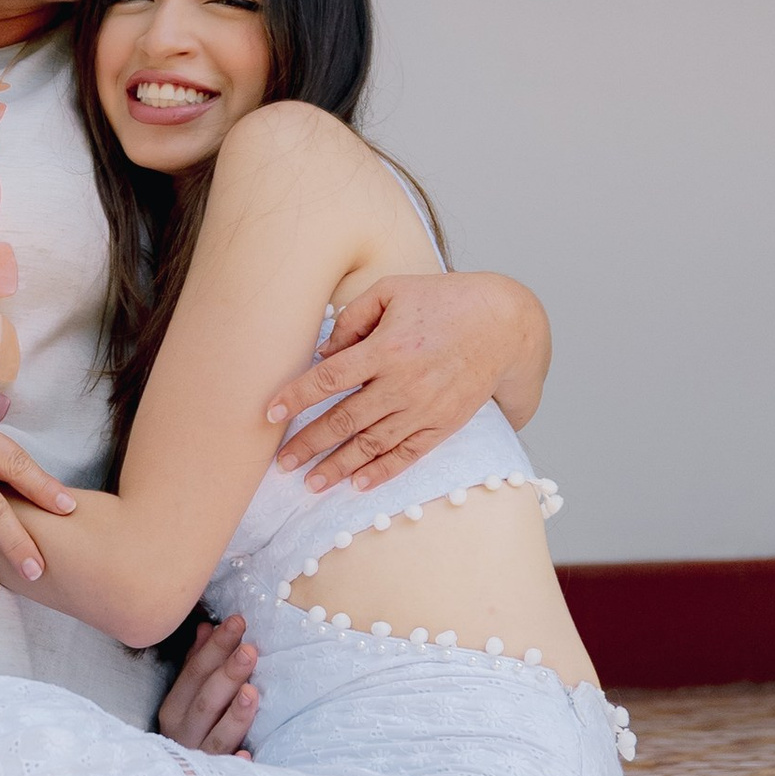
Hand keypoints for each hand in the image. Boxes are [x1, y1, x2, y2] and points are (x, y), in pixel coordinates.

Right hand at [158, 613, 256, 756]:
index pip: (194, 673)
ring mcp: (199, 758)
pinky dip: (234, 763)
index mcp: (174, 709)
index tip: (238, 622)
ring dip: (234, 715)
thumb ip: (197, 664)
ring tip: (252, 693)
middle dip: (228, 674)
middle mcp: (183, 733)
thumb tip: (206, 627)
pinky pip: (225, 774)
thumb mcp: (189, 696)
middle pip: (206, 701)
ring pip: (217, 736)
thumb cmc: (191, 730)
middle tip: (250, 650)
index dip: (215, 647)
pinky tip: (246, 755)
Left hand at [264, 270, 543, 494]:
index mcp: (387, 348)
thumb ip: (353, 318)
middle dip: (310, 444)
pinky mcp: (445, 424)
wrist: (504, 324)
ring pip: (373, 444)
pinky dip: (383, 471)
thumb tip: (324, 353)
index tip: (270, 413)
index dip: (296, 397)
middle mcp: (404, 383)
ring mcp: (425, 408)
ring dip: (339, 466)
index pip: (329, 379)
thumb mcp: (393, 290)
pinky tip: (358, 484)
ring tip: (311, 483)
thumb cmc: (444, 300)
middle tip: (282, 464)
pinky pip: (408, 454)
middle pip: (346, 420)